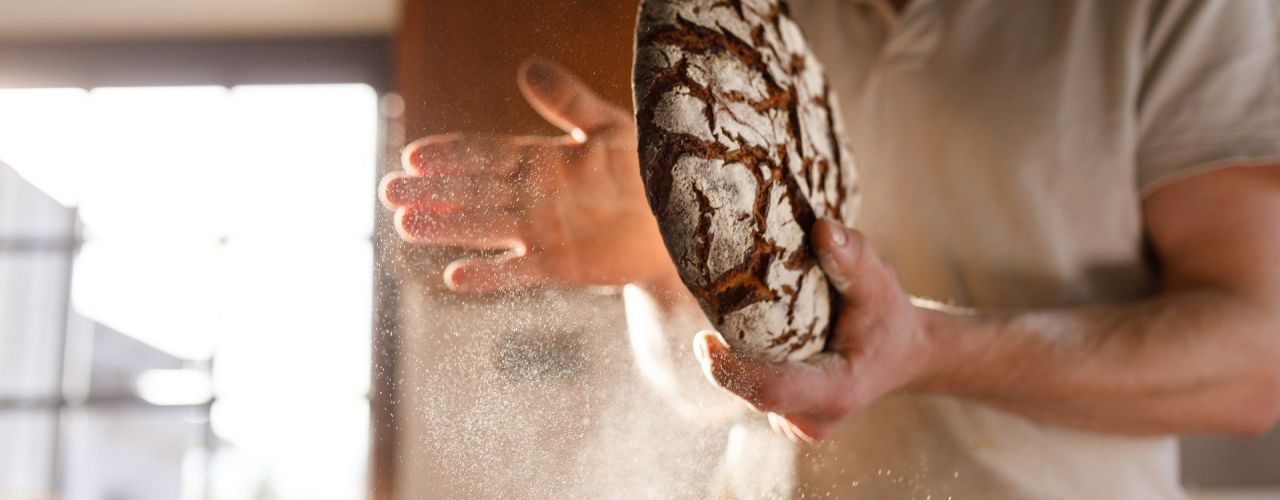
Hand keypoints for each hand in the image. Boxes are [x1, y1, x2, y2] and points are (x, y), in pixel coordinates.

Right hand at [380, 59, 675, 291]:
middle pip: (473, 192)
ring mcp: (542, 231)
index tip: (414, 154)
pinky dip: (489, 275)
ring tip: (405, 224)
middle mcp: (533, 196)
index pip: (486, 154)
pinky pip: (518, 271)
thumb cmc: (647, 169)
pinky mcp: (559, 264)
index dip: (452, 154)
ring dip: (446, 227)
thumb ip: (568, 101)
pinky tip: (455, 277)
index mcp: (541, 160)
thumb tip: (527, 67)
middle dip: (432, 191)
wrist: (679, 222)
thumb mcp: (609, 127)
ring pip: (484, 227)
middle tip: (389, 191)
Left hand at [692, 219, 936, 441]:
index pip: (772, 391)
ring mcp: (797, 423)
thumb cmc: (889, 318)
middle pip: (751, 390)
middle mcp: (813, 419)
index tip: (703, 340)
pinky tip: (747, 334)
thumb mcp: (880, 284)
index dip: (731, 371)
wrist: (903, 354)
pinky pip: (750, 391)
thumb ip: (853, 258)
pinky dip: (742, 363)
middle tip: (711, 307)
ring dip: (733, 357)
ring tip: (731, 315)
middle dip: (725, 356)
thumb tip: (822, 227)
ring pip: (747, 391)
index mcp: (838, 391)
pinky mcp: (785, 416)